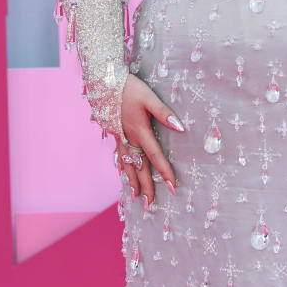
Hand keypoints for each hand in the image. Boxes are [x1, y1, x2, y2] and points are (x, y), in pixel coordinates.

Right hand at [112, 74, 184, 205]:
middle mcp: (129, 138)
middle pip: (139, 168)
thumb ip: (164, 113)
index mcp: (139, 131)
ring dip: (132, 182)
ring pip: (127, 165)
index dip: (165, 172)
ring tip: (136, 198)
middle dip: (146, 187)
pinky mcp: (114, 133)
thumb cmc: (130, 87)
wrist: (104, 80)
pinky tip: (123, 175)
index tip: (173, 187)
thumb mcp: (149, 97)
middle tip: (151, 206)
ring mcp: (120, 137)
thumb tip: (182, 128)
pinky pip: (119, 156)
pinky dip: (122, 168)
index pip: (155, 157)